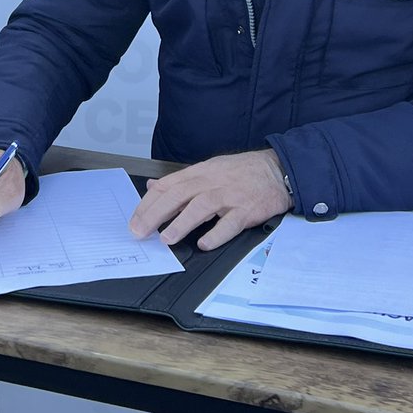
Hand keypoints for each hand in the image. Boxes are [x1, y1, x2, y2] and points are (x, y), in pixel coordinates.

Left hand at [128, 149, 290, 251]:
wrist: (277, 170)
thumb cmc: (241, 172)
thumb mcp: (209, 169)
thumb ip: (181, 180)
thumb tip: (153, 186)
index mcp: (201, 172)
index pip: (168, 185)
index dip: (149, 202)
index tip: (135, 219)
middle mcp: (212, 181)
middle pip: (179, 194)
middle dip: (156, 213)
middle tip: (140, 231)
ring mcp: (230, 195)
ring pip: (201, 206)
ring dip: (182, 222)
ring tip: (166, 238)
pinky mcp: (247, 209)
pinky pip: (230, 223)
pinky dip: (216, 234)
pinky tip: (204, 243)